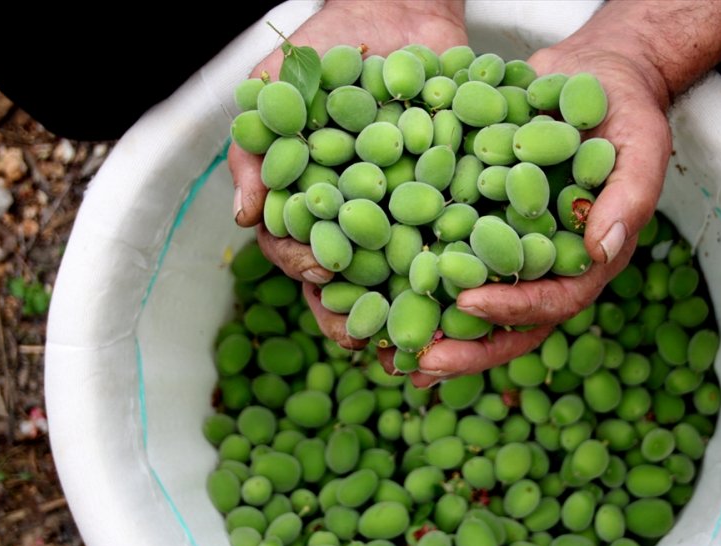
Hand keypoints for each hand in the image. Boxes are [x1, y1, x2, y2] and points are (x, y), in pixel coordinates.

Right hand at [228, 0, 467, 358]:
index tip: (323, 276)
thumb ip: (255, 151)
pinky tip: (476, 288)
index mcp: (314, 205)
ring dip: (411, 308)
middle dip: (359, 312)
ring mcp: (407, 213)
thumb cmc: (327, 48)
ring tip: (424, 336)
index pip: (301, 251)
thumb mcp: (279, 90)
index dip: (309, 269)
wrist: (397, 9)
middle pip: (353, 279)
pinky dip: (466, 266)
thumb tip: (243, 219)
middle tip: (371, 337)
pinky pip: (459, 238)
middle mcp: (360, 218)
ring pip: (404, 272)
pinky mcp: (454, 200)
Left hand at [399, 24, 671, 385]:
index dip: (513, 307)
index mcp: (585, 263)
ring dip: (431, 332)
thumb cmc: (625, 111)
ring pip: (470, 307)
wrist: (592, 76)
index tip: (468, 303)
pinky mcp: (476, 224)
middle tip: (420, 365)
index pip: (552, 302)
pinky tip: (373, 292)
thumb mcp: (642, 145)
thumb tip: (603, 249)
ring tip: (387, 354)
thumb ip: (630, 197)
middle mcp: (543, 267)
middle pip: (506, 325)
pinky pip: (445, 259)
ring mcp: (508, 250)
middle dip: (465, 349)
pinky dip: (413, 280)